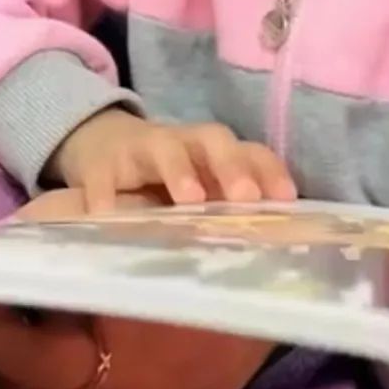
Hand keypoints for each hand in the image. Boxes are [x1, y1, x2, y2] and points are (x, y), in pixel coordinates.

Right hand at [50, 109, 296, 210]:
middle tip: (245, 196)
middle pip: (214, 140)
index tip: (286, 198)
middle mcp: (184, 143)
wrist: (101, 143)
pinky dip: (104, 194)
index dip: (269, 171)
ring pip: (165, 147)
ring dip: (180, 169)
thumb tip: (271, 248)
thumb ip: (226, 208)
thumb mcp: (199, 187)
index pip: (250, 152)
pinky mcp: (102, 164)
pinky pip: (103, 177)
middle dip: (232, 164)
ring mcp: (142, 149)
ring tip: (190, 200)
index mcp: (214, 152)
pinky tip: (106, 217)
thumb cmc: (165, 176)